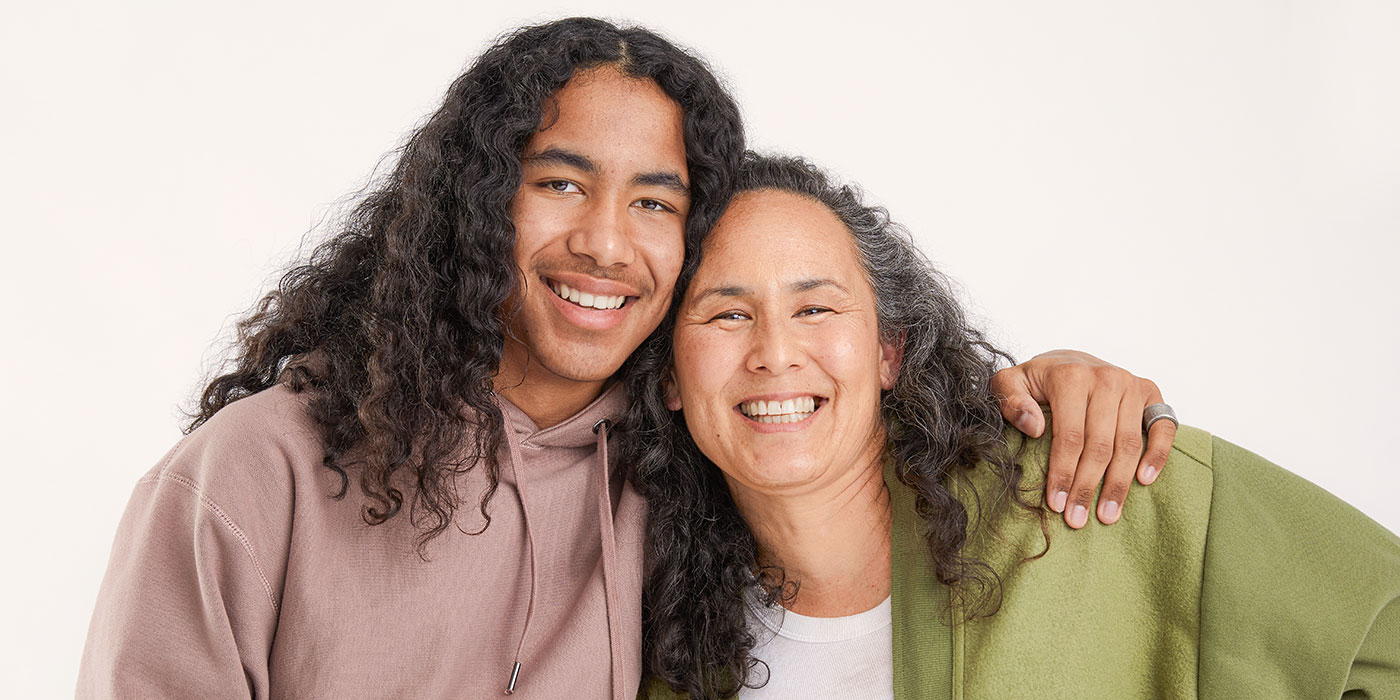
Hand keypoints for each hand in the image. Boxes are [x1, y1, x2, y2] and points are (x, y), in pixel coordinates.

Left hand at [990, 350, 1176, 528]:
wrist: (1068, 360)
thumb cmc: (1037, 380)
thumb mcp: (1010, 382)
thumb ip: (1010, 399)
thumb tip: (1034, 427)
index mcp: (1070, 376)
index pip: (1070, 436)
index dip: (1063, 472)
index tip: (1056, 503)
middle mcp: (1105, 378)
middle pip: (1100, 445)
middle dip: (1087, 486)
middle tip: (1077, 519)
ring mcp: (1131, 385)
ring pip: (1128, 443)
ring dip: (1119, 484)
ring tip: (1108, 514)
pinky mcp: (1151, 392)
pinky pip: (1162, 427)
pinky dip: (1157, 455)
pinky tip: (1144, 480)